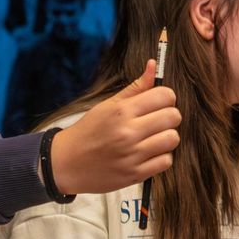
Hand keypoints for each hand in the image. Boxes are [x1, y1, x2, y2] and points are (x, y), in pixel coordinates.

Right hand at [47, 61, 179, 194]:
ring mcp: (132, 155)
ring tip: (153, 138)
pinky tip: (148, 154)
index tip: (158, 104)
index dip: (166, 98)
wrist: (65, 163)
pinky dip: (161, 157)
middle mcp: (128, 132)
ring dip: (166, 138)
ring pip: (172, 139)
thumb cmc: (88, 132)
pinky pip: (166, 161)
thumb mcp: (107, 106)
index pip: (165, 96)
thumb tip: (153, 65)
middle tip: (156, 121)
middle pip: (173, 117)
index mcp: (121, 111)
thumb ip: (135, 88)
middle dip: (169, 117)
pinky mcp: (134, 174)